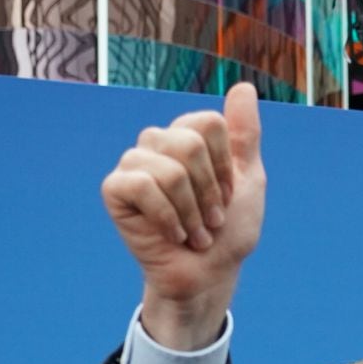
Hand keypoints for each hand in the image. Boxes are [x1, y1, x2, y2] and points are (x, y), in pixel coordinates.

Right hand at [102, 83, 265, 348]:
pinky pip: (143, 185)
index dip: (224, 167)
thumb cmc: (226, 232)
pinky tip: (172, 236)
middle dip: (208, 192)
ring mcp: (133, 165)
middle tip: (210, 221)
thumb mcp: (248, 179)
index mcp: (185, 136)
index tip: (225, 198)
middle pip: (190, 144)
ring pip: (170, 169)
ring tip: (194, 234)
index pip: (209, 124)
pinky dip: (166, 216)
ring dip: (190, 211)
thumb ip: (245, 135)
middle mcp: (156, 144)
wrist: (207, 276)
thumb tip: (242, 87)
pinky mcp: (114, 190)